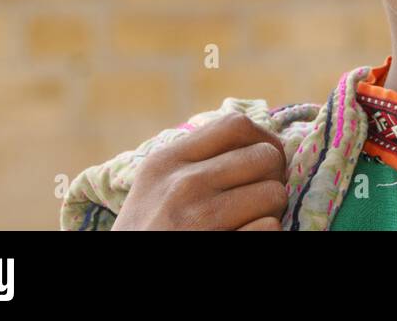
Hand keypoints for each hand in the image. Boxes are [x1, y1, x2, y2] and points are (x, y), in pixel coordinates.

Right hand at [111, 112, 288, 229]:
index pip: (237, 125)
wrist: (121, 271)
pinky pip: (269, 228)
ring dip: (271, 209)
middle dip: (271, 178)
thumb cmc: (147, 231)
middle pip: (266, 157)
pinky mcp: (220, 246)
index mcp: (166, 162)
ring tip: (247, 219)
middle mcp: (182, 186)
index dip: (263, 139)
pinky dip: (265, 232)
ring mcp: (200, 220)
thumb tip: (257, 140)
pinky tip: (242, 236)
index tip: (264, 160)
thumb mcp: (154, 185)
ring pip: (275, 194)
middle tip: (257, 197)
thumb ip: (194, 158)